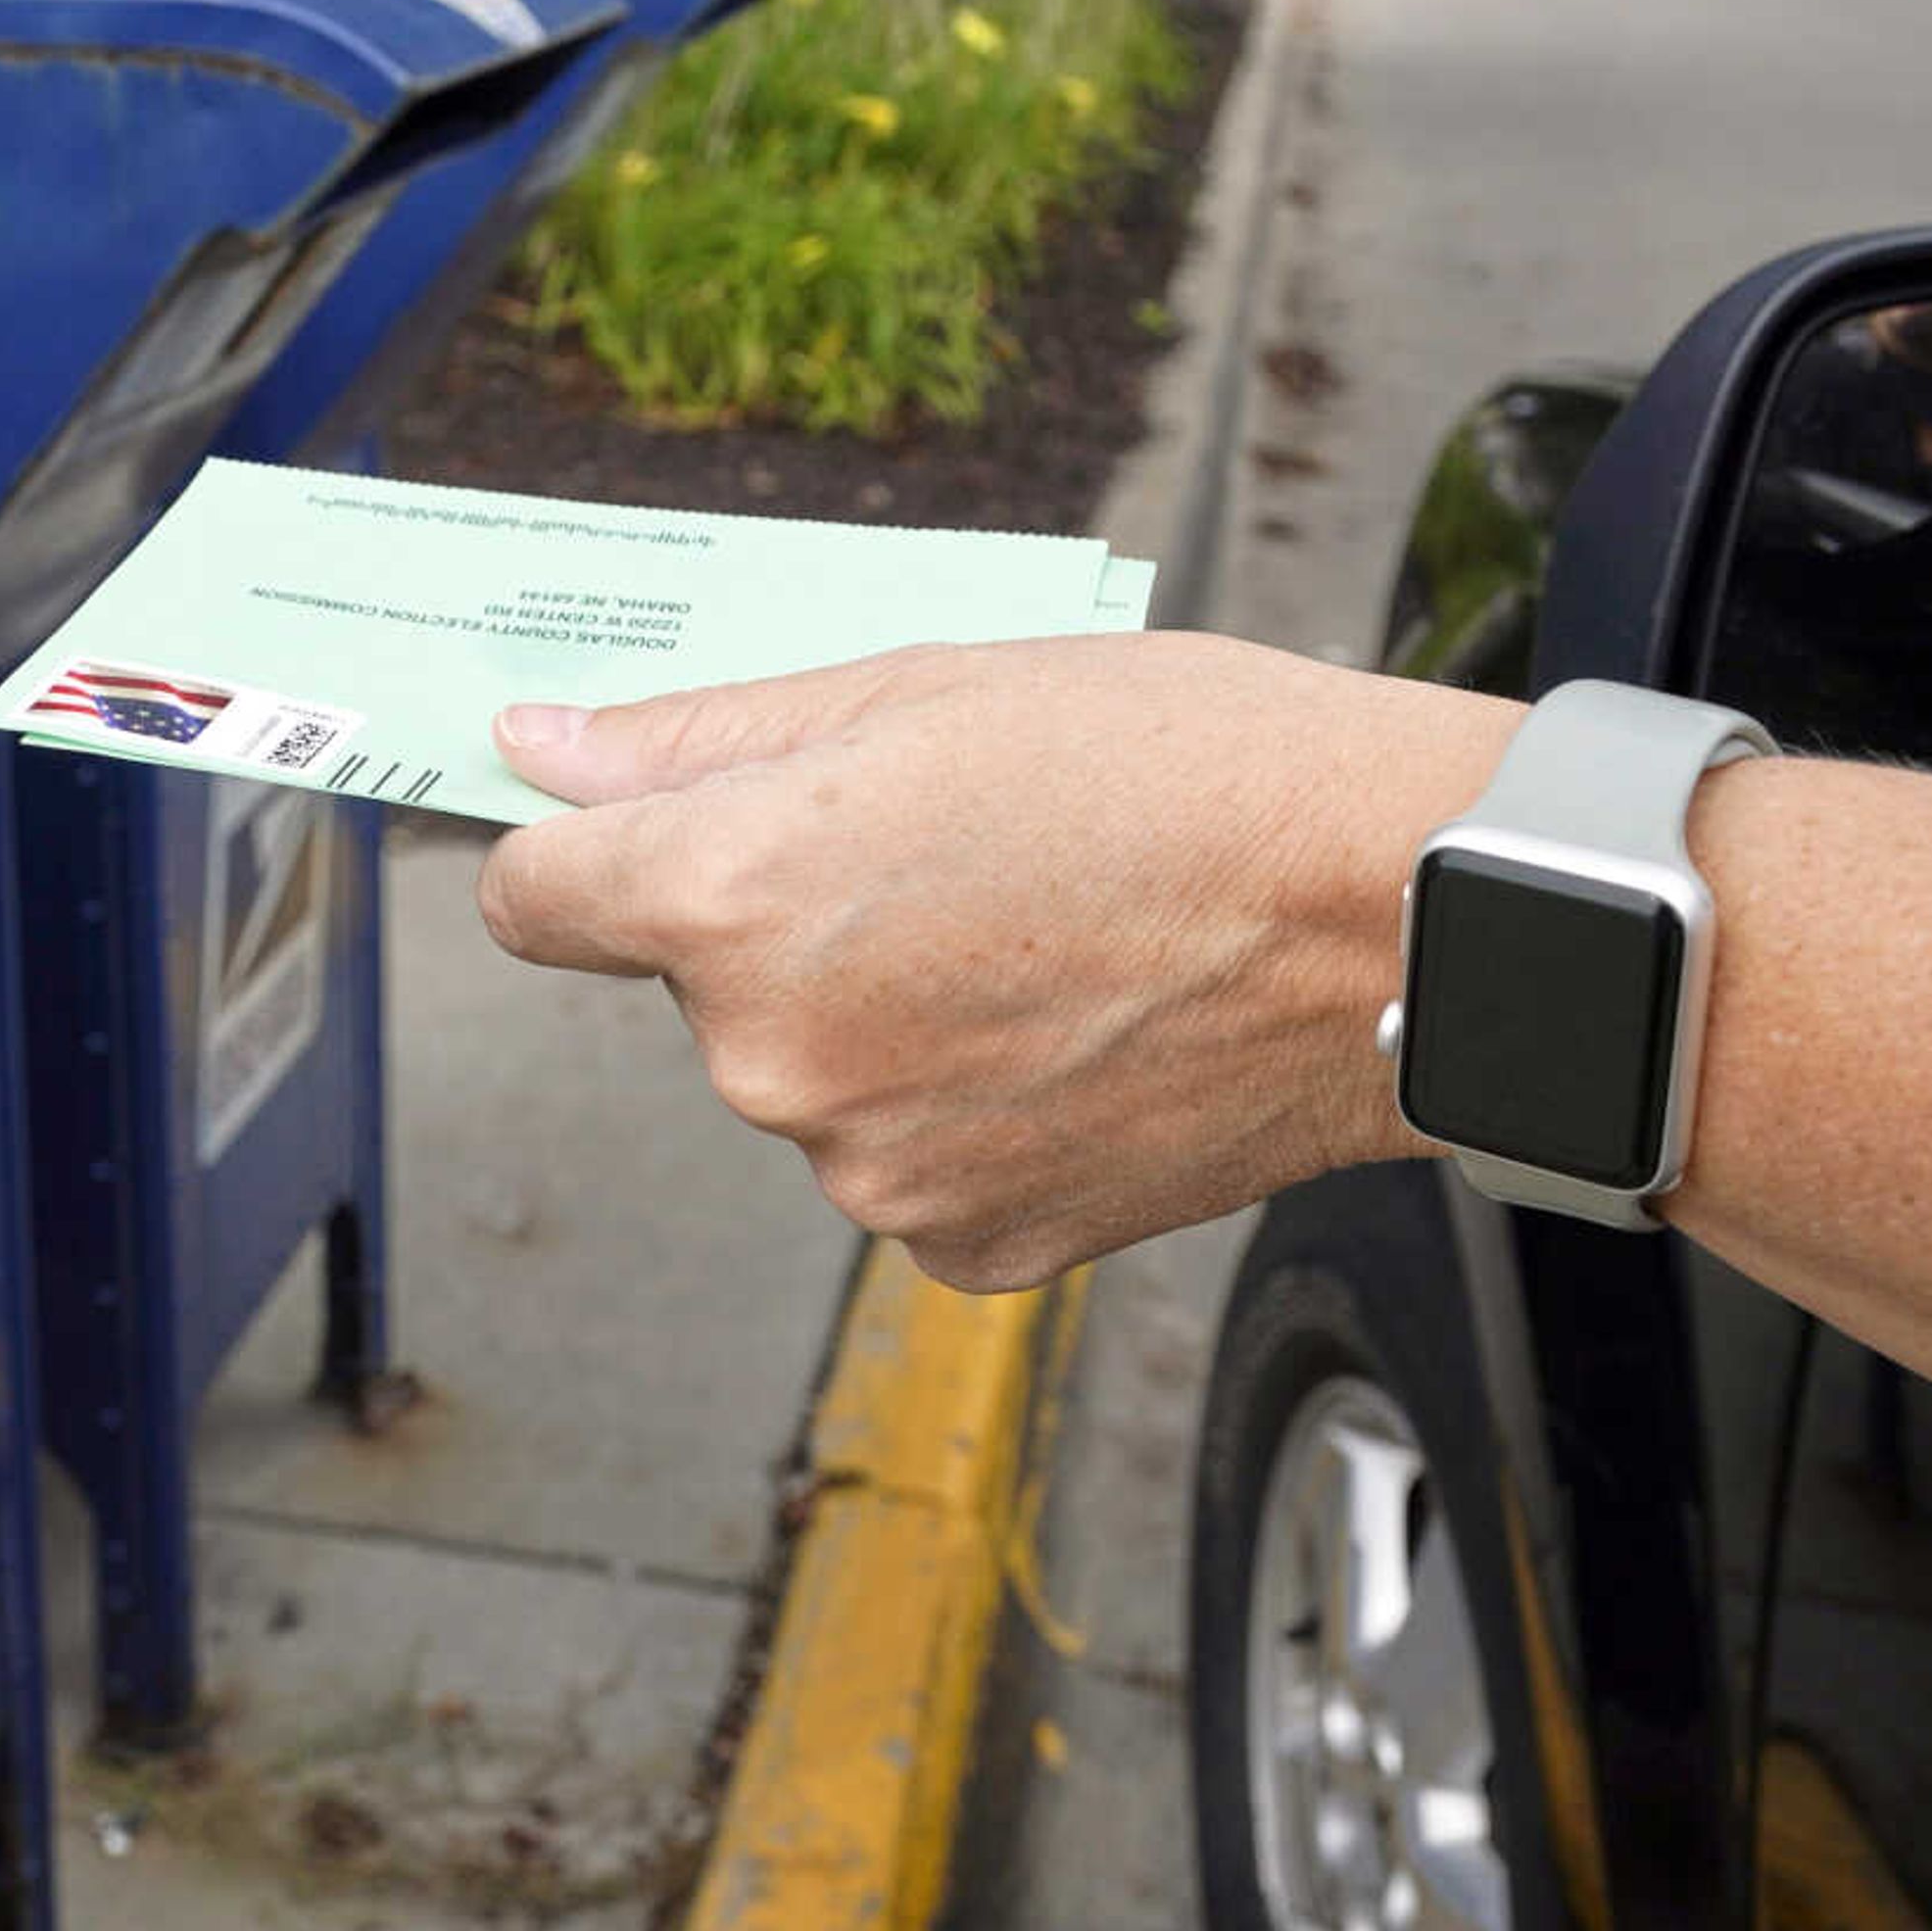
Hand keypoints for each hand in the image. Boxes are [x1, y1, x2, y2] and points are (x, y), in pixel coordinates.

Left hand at [474, 632, 1515, 1288]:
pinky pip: (909, 1159)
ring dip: (883, 1016)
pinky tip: (1076, 1035)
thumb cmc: (1186, 769)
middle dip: (787, 922)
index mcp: (732, 902)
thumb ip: (701, 738)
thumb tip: (540, 750)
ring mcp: (869, 1170)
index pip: (535, 899)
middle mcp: (771, 1061)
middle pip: (699, 986)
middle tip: (953, 856)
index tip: (639, 832)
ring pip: (813, 1074)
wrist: (1395, 919)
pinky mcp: (965, 1243)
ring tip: (1044, 940)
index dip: (587, 850)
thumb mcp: (920, 687)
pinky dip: (965, 1106)